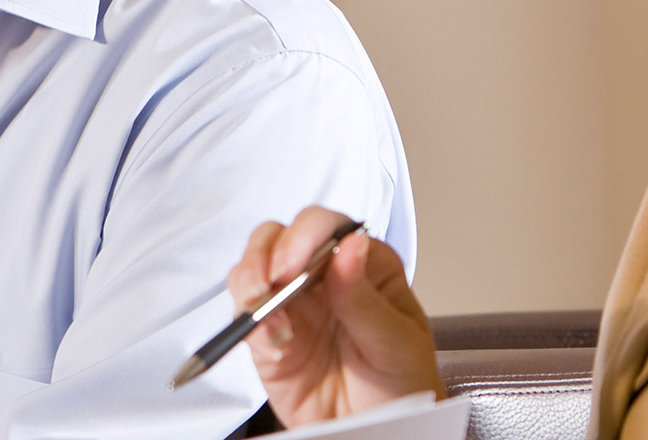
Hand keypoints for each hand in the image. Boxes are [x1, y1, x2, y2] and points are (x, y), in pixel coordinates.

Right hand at [227, 205, 441, 426]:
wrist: (380, 431)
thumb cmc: (402, 382)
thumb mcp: (397, 341)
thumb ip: (366, 298)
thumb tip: (352, 245)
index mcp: (362, 265)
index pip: (328, 227)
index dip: (307, 234)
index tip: (297, 260)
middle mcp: (321, 279)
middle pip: (279, 238)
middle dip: (268, 253)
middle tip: (274, 279)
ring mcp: (291, 306)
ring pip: (252, 270)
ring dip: (249, 282)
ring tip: (265, 308)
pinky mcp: (267, 339)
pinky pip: (244, 318)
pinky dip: (249, 324)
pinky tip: (273, 340)